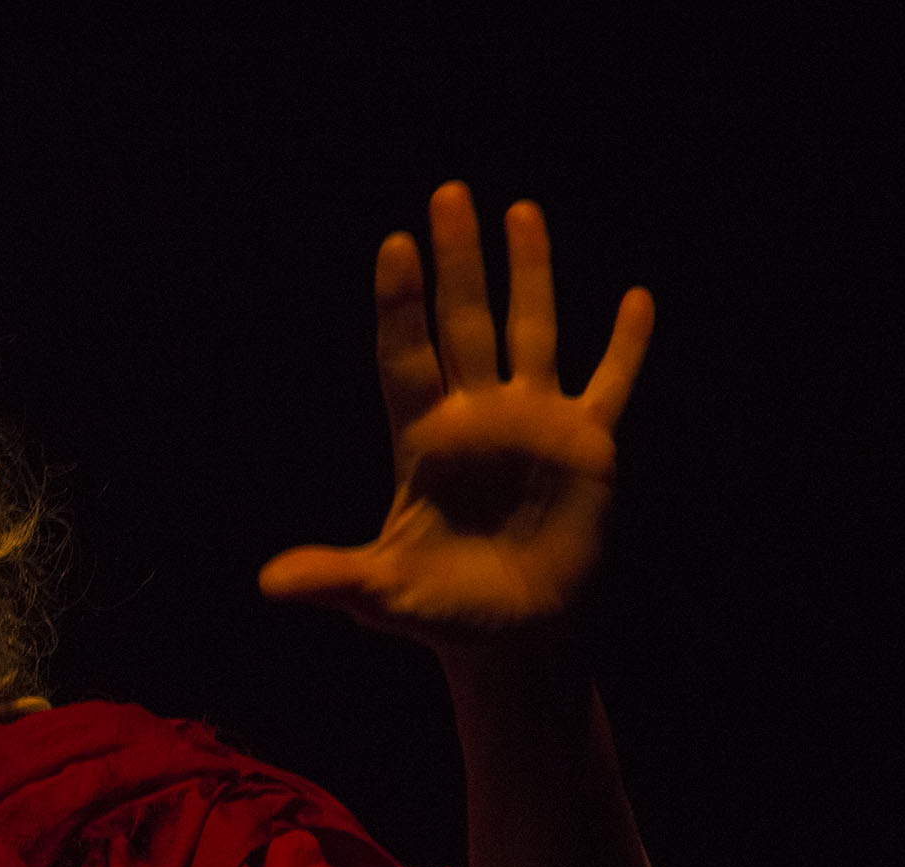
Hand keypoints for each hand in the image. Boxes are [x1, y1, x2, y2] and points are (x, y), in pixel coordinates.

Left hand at [259, 183, 651, 645]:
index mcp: (424, 441)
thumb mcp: (382, 594)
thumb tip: (269, 583)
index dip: (402, 306)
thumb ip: (333, 577)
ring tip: (521, 210)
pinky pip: (610, 383)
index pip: (407, 357)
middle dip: (459, 261)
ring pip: (532, 331)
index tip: (395, 246)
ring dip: (530, 273)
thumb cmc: (441, 611)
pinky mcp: (587, 446)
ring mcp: (534, 423)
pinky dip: (625, 345)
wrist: (513, 636)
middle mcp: (477, 417)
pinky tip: (635, 298)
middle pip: (465, 323)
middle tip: (449, 193)